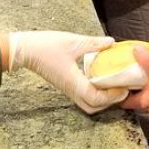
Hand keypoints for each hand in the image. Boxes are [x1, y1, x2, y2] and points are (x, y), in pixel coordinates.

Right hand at [9, 31, 129, 113]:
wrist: (24, 50)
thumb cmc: (46, 46)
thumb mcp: (73, 41)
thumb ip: (94, 44)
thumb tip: (111, 43)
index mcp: (73, 81)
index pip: (96, 98)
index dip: (112, 96)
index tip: (124, 87)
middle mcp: (71, 89)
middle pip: (93, 107)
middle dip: (109, 102)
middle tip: (121, 89)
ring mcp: (67, 89)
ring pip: (87, 104)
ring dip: (102, 100)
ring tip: (113, 86)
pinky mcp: (66, 85)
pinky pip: (82, 96)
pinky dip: (94, 94)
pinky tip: (100, 80)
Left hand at [119, 47, 148, 116]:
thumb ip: (147, 61)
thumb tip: (136, 50)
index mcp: (141, 101)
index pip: (123, 101)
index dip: (118, 93)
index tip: (116, 84)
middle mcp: (148, 106)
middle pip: (135, 97)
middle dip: (133, 87)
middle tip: (131, 75)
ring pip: (146, 95)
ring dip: (145, 87)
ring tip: (145, 74)